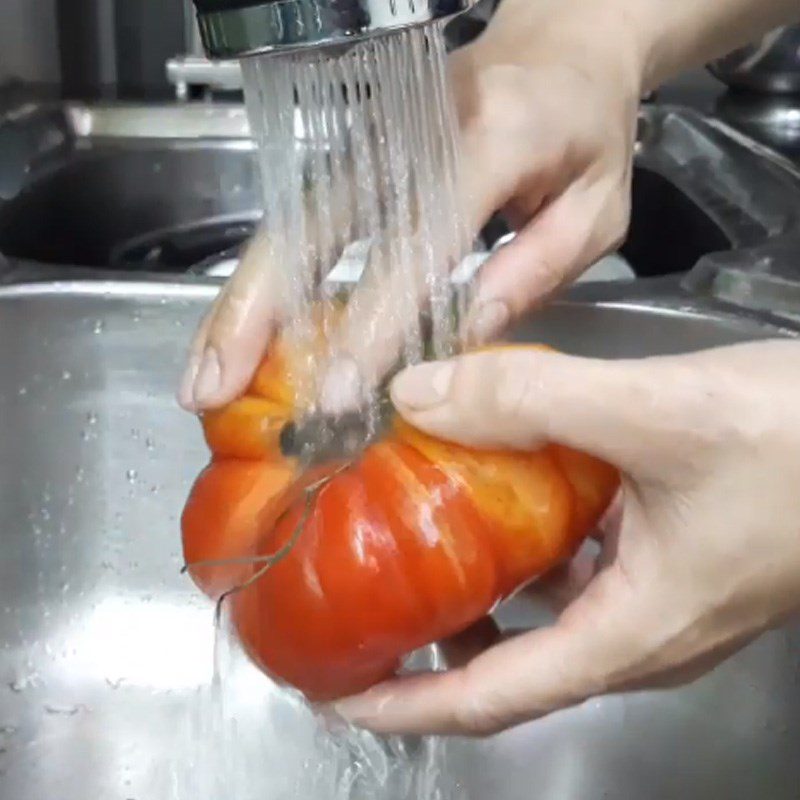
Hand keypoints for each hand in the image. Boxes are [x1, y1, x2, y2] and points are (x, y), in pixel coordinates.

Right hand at [177, 4, 641, 412]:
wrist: (561, 45)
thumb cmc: (586, 129)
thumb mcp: (595, 208)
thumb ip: (534, 271)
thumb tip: (462, 338)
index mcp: (490, 139)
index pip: (415, 241)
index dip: (372, 322)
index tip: (336, 391)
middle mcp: (412, 131)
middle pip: (314, 221)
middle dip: (257, 308)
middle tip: (213, 386)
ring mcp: (375, 137)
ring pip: (291, 223)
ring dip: (244, 301)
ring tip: (207, 374)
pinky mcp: (357, 152)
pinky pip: (304, 222)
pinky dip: (269, 281)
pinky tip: (244, 333)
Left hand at [330, 341, 799, 735]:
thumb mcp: (659, 412)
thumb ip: (533, 399)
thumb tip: (418, 394)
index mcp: (632, 635)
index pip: (491, 699)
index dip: (405, 704)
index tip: (335, 690)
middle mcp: (640, 631)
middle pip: (507, 662)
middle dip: (424, 645)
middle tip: (353, 606)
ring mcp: (657, 594)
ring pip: (541, 609)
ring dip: (471, 585)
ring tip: (404, 544)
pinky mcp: (668, 552)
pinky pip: (577, 561)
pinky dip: (525, 538)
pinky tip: (497, 490)